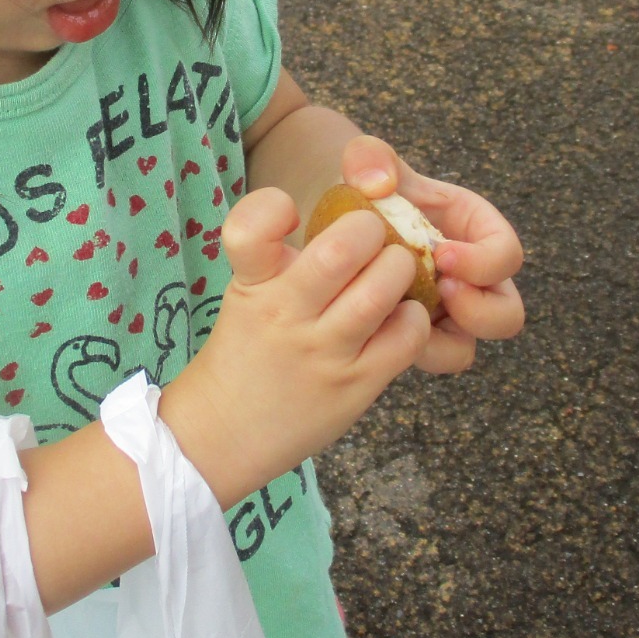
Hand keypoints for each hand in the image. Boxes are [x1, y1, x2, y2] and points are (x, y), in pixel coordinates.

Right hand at [163, 186, 427, 505]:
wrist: (224, 431)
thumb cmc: (245, 350)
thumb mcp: (246, 293)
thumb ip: (283, 258)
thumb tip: (347, 222)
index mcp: (253, 282)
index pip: (251, 225)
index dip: (274, 206)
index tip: (291, 213)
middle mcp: (284, 313)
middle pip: (341, 250)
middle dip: (369, 229)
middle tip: (372, 237)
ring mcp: (322, 351)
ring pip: (381, 290)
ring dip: (399, 270)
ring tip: (394, 272)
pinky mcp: (355, 384)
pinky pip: (406, 336)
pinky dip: (414, 317)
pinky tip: (402, 317)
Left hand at [337, 136, 525, 375]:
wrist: (334, 219)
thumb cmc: (363, 189)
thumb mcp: (366, 164)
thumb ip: (370, 157)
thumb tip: (379, 186)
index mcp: (475, 231)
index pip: (506, 254)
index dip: (484, 261)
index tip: (443, 255)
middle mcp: (470, 278)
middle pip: (505, 315)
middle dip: (479, 312)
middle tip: (440, 292)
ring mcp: (444, 312)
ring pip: (466, 348)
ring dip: (441, 343)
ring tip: (405, 318)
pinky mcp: (414, 335)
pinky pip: (425, 359)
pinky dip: (406, 352)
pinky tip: (375, 329)